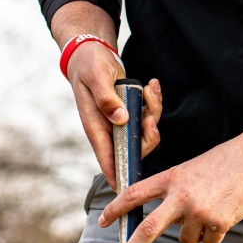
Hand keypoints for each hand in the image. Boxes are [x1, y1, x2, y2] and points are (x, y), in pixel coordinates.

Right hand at [64, 40, 161, 190]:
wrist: (91, 53)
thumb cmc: (89, 65)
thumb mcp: (96, 77)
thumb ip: (106, 99)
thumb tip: (121, 119)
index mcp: (95, 126)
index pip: (107, 158)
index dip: (118, 174)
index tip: (129, 190)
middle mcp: (109, 127)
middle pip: (134, 147)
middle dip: (148, 136)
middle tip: (151, 118)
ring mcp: (121, 120)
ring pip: (145, 131)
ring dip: (154, 112)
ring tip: (152, 88)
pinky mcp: (131, 110)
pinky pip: (148, 115)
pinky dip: (154, 101)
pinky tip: (152, 84)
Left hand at [98, 122, 242, 242]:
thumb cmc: (224, 162)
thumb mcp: (190, 169)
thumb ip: (173, 191)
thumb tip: (162, 222)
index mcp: (171, 178)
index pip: (134, 194)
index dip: (116, 209)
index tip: (102, 221)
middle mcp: (181, 196)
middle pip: (147, 230)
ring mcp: (199, 211)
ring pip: (186, 240)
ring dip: (195, 233)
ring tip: (211, 209)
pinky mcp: (218, 223)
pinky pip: (209, 241)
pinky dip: (216, 234)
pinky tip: (225, 213)